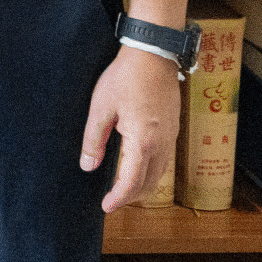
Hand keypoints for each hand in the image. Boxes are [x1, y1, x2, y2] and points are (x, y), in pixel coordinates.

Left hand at [80, 45, 180, 210]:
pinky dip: (152, 171)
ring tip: (124, 189)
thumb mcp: (101, 108)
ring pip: (160, 173)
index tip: (106, 207)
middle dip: (131, 197)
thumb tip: (88, 166)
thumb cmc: (125, 77)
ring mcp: (171, 137)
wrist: (153, 55)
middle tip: (112, 201)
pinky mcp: (173, 128)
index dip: (118, 198)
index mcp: (143, 141)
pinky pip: (165, 160)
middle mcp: (162, 144)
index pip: (132, 182)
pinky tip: (138, 167)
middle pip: (150, 183)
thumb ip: (94, 140)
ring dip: (143, 186)